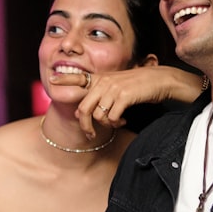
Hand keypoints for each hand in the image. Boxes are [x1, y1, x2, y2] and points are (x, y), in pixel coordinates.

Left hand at [52, 65, 202, 137]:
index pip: (78, 77)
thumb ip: (103, 92)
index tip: (52, 80)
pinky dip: (115, 123)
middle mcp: (104, 82)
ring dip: (105, 125)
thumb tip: (88, 110)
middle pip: (83, 108)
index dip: (64, 79)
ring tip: (116, 123)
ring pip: (97, 115)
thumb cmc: (139, 85)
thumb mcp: (118, 85)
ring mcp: (112, 88)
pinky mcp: (123, 96)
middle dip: (84, 125)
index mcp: (101, 78)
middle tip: (90, 134)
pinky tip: (123, 120)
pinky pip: (110, 117)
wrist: (160, 80)